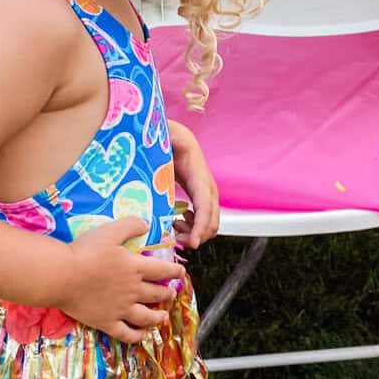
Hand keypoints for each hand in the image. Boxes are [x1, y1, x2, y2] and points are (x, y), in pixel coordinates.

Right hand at [60, 217, 179, 342]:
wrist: (63, 276)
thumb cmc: (85, 251)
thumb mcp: (110, 231)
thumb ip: (131, 225)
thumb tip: (147, 225)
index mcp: (136, 268)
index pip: (163, 270)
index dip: (175, 271)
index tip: (181, 272)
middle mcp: (133, 290)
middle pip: (156, 294)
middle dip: (167, 293)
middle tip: (171, 293)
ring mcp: (121, 309)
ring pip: (147, 317)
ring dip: (158, 317)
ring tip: (163, 317)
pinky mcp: (107, 322)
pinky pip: (127, 334)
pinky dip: (137, 336)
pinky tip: (142, 335)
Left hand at [168, 121, 218, 248]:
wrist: (179, 137)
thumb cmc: (172, 137)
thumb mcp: (168, 136)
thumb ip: (168, 140)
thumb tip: (166, 145)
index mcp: (199, 175)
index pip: (205, 205)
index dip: (200, 226)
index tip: (193, 242)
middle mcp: (207, 187)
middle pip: (212, 221)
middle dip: (196, 236)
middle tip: (174, 239)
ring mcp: (206, 194)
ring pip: (211, 224)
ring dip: (195, 233)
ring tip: (174, 229)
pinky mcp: (200, 199)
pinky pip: (205, 220)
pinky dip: (194, 229)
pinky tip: (178, 222)